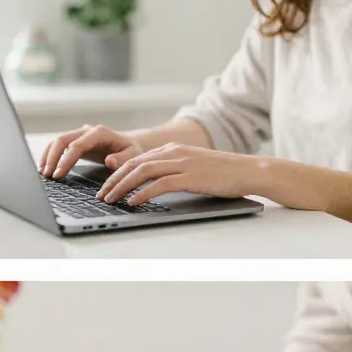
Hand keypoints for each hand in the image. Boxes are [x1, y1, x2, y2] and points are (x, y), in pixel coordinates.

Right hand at [38, 124, 148, 179]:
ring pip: (58, 141)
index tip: (59, 174)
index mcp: (100, 133)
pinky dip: (50, 155)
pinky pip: (59, 145)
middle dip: (53, 157)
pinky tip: (44, 167)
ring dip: (48, 156)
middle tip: (48, 175)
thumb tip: (109, 161)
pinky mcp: (76, 141)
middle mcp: (87, 131)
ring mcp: (80, 135)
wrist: (131, 144)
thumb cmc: (133, 151)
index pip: (78, 145)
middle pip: (63, 140)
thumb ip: (123, 159)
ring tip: (43, 173)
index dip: (66, 159)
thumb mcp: (133, 156)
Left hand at [96, 143, 260, 205]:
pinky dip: (142, 193)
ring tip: (111, 199)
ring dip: (122, 186)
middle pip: (134, 163)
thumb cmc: (227, 173)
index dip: (118, 173)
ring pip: (142, 172)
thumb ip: (177, 170)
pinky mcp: (191, 176)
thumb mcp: (196, 167)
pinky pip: (159, 184)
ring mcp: (182, 163)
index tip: (107, 186)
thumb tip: (158, 185)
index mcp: (174, 149)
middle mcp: (175, 152)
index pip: (137, 159)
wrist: (250, 170)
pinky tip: (133, 202)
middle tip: (101, 194)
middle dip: (113, 180)